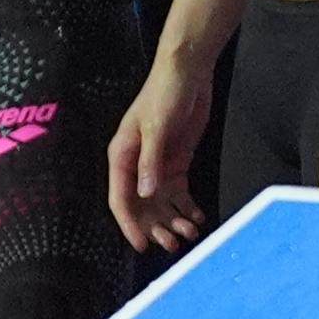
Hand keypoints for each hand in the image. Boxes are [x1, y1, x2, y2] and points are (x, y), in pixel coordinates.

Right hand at [109, 58, 214, 251]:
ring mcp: (156, 164)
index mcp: (122, 156)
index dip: (130, 224)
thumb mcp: (157, 128)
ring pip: (161, 203)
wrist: (187, 73)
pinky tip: (197, 216)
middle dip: (155, 226)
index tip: (142, 244)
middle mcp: (136, 165)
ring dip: (173, 220)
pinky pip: (178, 192)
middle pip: (141, 206)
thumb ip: (150, 161)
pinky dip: (187, 206)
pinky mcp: (175, 161)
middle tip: (173, 243)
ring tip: (190, 232)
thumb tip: (146, 194)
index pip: (121, 198)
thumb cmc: (164, 94)